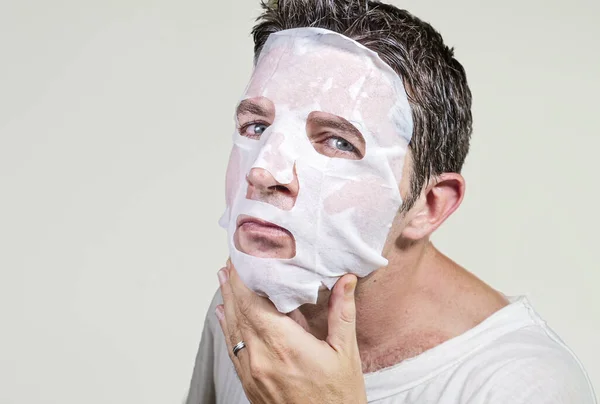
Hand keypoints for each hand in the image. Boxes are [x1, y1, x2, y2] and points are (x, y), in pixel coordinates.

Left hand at [215, 261, 366, 403]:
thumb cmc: (338, 399)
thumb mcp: (346, 354)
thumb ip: (342, 313)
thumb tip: (346, 280)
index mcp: (285, 345)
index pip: (252, 303)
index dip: (242, 279)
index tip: (240, 259)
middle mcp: (261, 358)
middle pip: (238, 312)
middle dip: (232, 285)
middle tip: (229, 262)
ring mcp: (252, 373)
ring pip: (232, 330)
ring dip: (227, 302)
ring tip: (222, 280)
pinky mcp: (250, 384)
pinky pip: (232, 349)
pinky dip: (226, 328)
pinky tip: (223, 316)